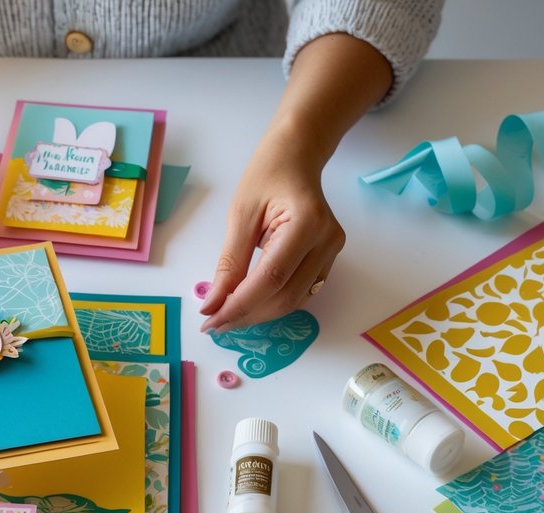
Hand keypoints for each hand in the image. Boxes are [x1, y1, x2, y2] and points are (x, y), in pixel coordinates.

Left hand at [198, 127, 344, 332]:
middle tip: (214, 324)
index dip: (239, 305)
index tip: (210, 320)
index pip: (271, 279)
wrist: (296, 157)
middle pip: (286, 296)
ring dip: (260, 314)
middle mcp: (327, 240)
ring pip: (296, 300)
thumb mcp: (240, 215)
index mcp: (307, 223)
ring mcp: (333, 251)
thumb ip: (230, 262)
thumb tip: (214, 303)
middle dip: (247, 315)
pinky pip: (302, 291)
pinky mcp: (329, 258)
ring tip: (227, 317)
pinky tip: (249, 305)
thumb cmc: (267, 176)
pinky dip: (273, 303)